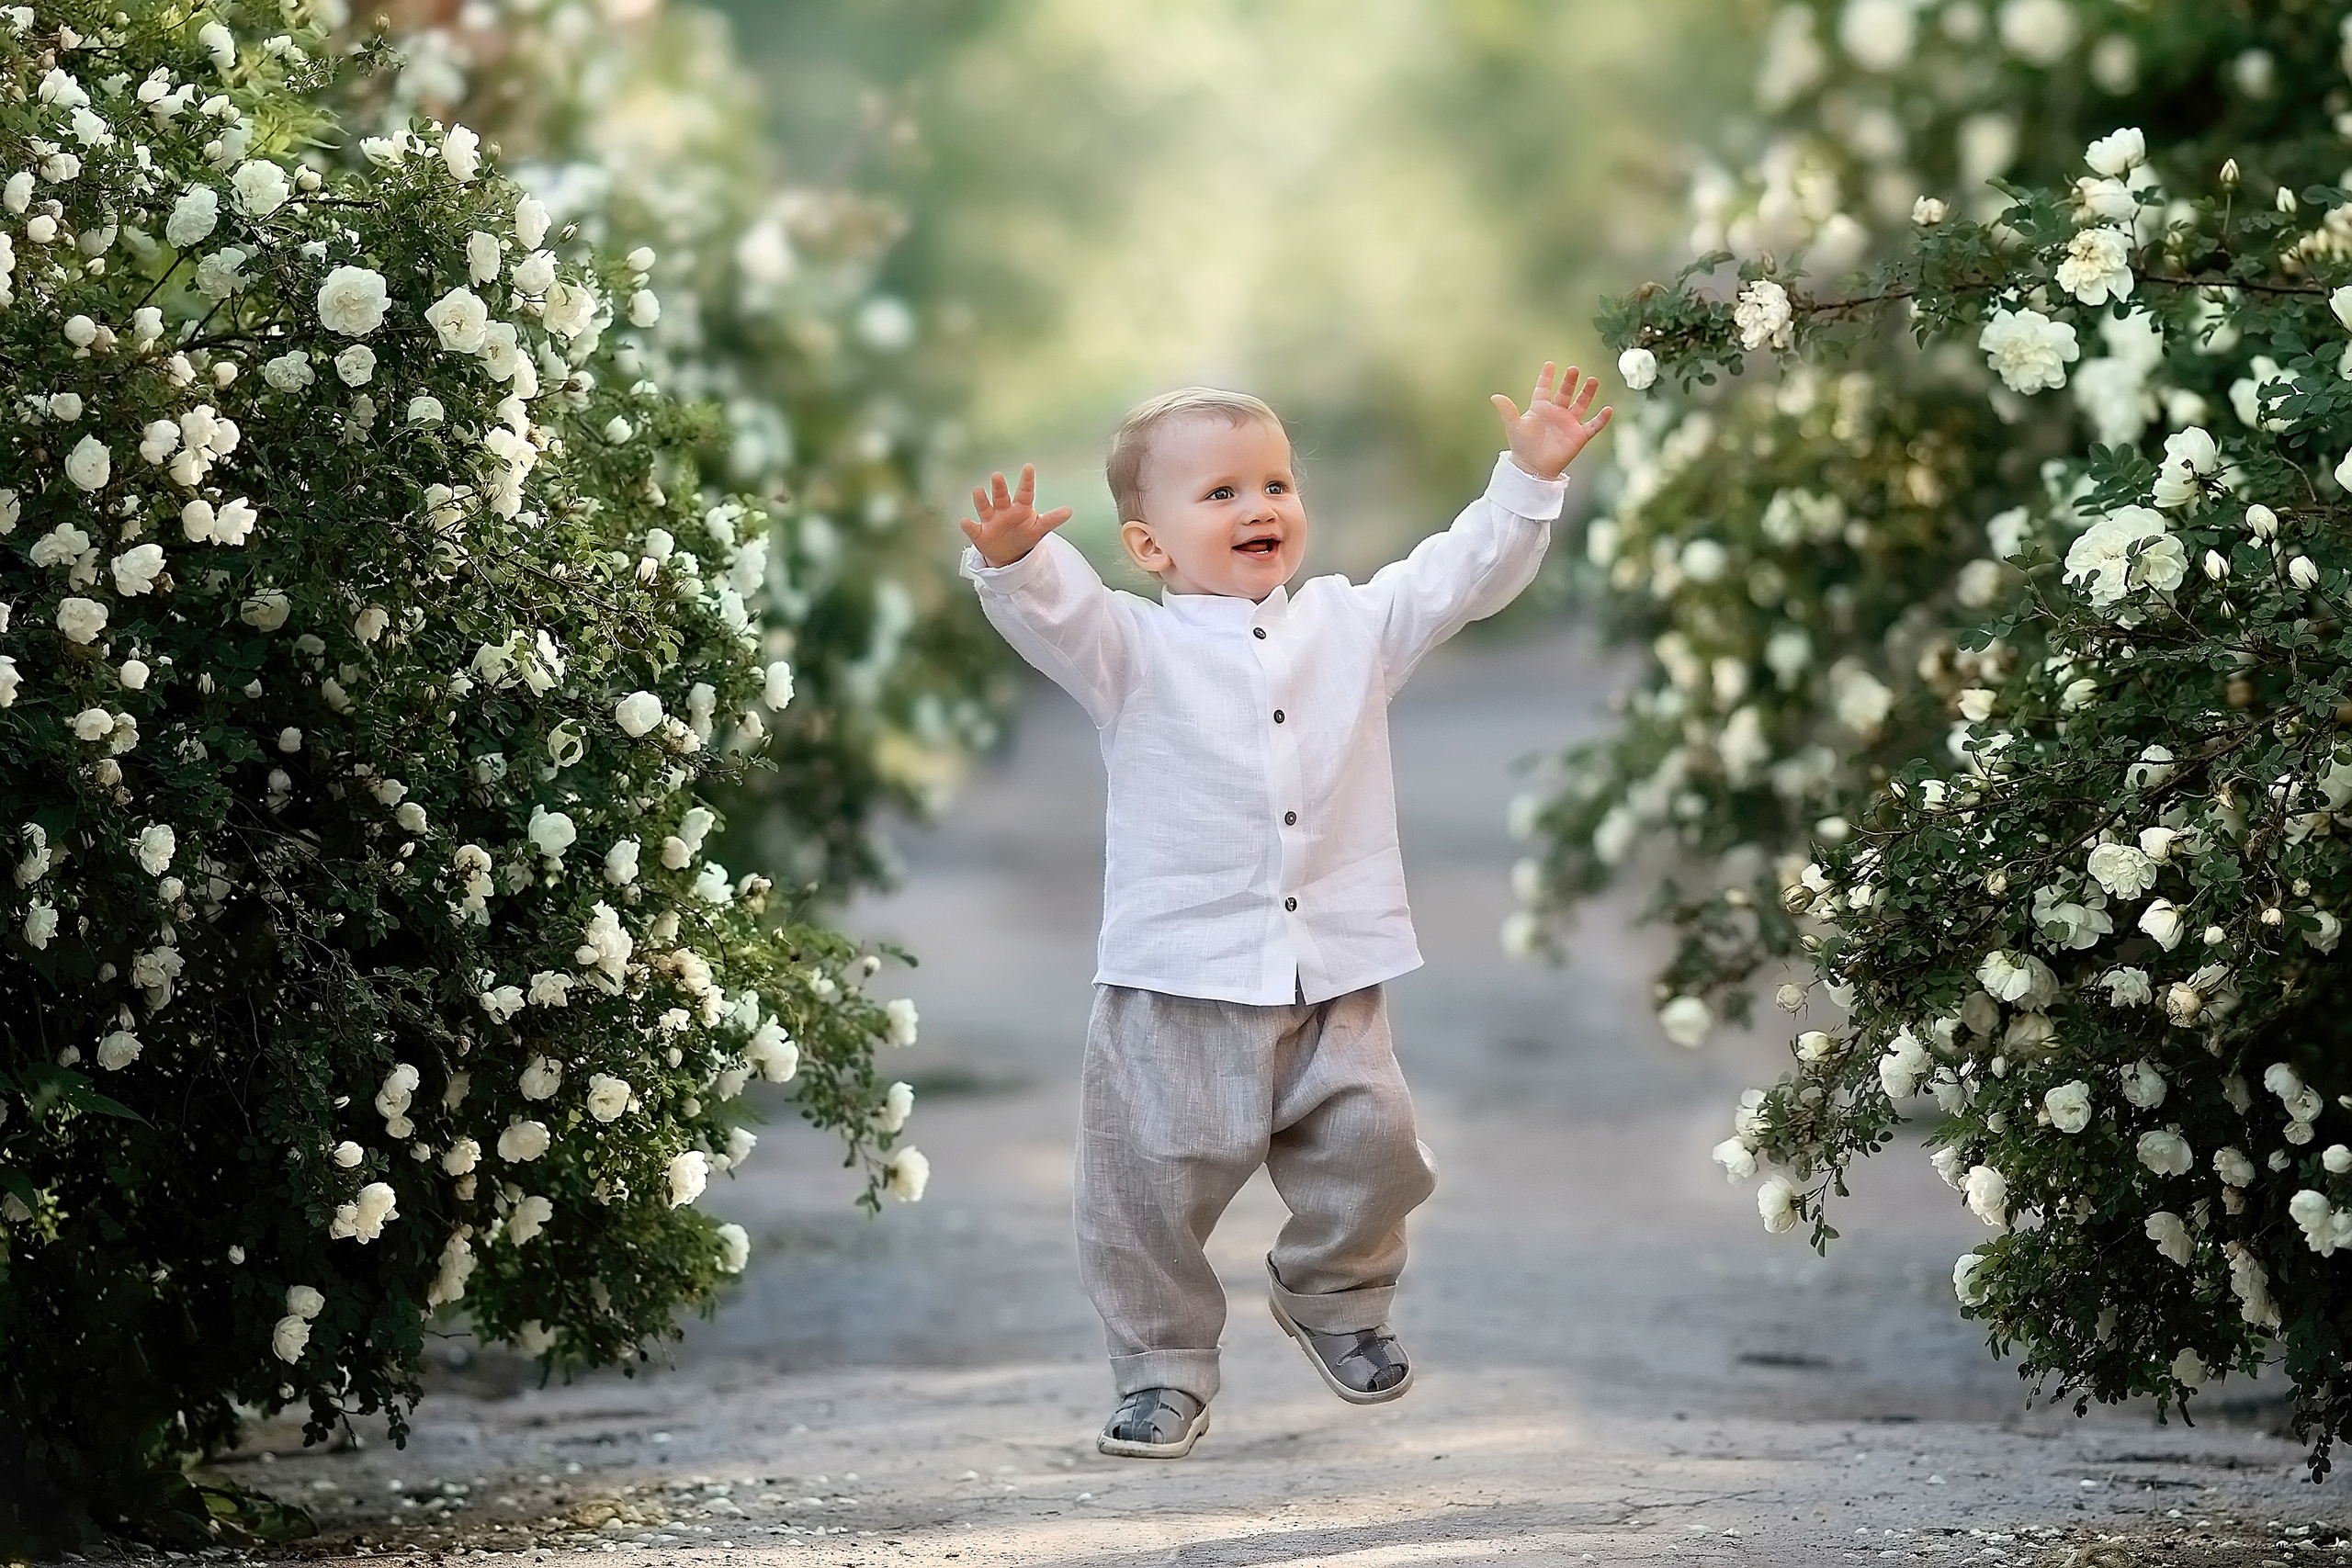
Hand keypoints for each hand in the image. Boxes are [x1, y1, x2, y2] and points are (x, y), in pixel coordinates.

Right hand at [960, 464, 1073, 567]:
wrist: (1009, 554)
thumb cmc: (1025, 535)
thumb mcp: (1039, 529)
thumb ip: (1052, 519)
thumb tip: (1069, 511)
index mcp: (1020, 507)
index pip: (1024, 492)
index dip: (1027, 481)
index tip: (1029, 467)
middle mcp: (1003, 509)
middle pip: (1001, 495)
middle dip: (999, 487)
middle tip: (997, 476)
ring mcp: (990, 520)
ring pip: (984, 507)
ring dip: (981, 500)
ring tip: (978, 491)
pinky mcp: (979, 533)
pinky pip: (972, 528)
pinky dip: (967, 525)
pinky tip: (964, 521)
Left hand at [1490, 362, 1612, 480]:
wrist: (1533, 468)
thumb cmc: (1522, 447)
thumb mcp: (1514, 426)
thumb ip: (1507, 411)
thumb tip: (1495, 396)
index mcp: (1540, 409)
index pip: (1544, 389)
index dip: (1546, 377)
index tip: (1550, 364)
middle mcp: (1556, 413)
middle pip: (1565, 393)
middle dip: (1570, 382)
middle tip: (1574, 369)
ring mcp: (1568, 424)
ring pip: (1581, 404)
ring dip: (1587, 393)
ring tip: (1593, 380)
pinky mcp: (1578, 436)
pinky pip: (1593, 426)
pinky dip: (1601, 419)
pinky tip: (1608, 409)